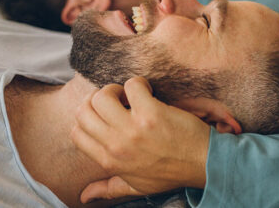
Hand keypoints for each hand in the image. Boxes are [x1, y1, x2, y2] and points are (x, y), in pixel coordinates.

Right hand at [71, 77, 210, 202]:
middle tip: (116, 100)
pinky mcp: (152, 113)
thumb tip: (84, 196)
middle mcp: (116, 145)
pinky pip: (132, 85)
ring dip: (115, 89)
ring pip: (102, 96)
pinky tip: (148, 91)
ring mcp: (133, 128)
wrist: (202, 163)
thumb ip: (108, 189)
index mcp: (109, 160)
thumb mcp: (136, 186)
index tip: (103, 112)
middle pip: (84, 110)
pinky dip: (138, 83)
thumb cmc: (170, 172)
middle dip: (97, 99)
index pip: (76, 133)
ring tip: (129, 95)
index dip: (86, 117)